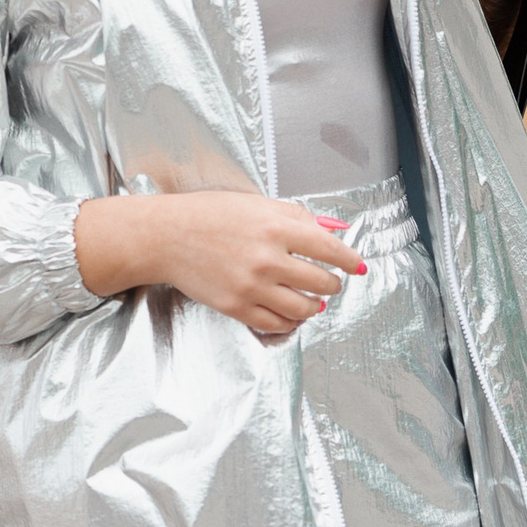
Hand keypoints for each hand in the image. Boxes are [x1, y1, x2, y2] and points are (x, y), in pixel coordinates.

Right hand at [74, 191, 363, 332]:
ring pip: (304, 308)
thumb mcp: (257, 203)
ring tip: (314, 298)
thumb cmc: (210, 214)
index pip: (329, 248)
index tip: (357, 265)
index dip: (349, 260)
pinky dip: (291, 320)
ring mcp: (252, 287)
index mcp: (276, 227)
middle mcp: (267, 259)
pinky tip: (292, 311)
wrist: (168, 237)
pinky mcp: (237, 308)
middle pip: (321, 282)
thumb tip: (333, 230)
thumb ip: (297, 217)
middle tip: (332, 281)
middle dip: (333, 284)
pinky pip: (277, 323)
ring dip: (316, 305)